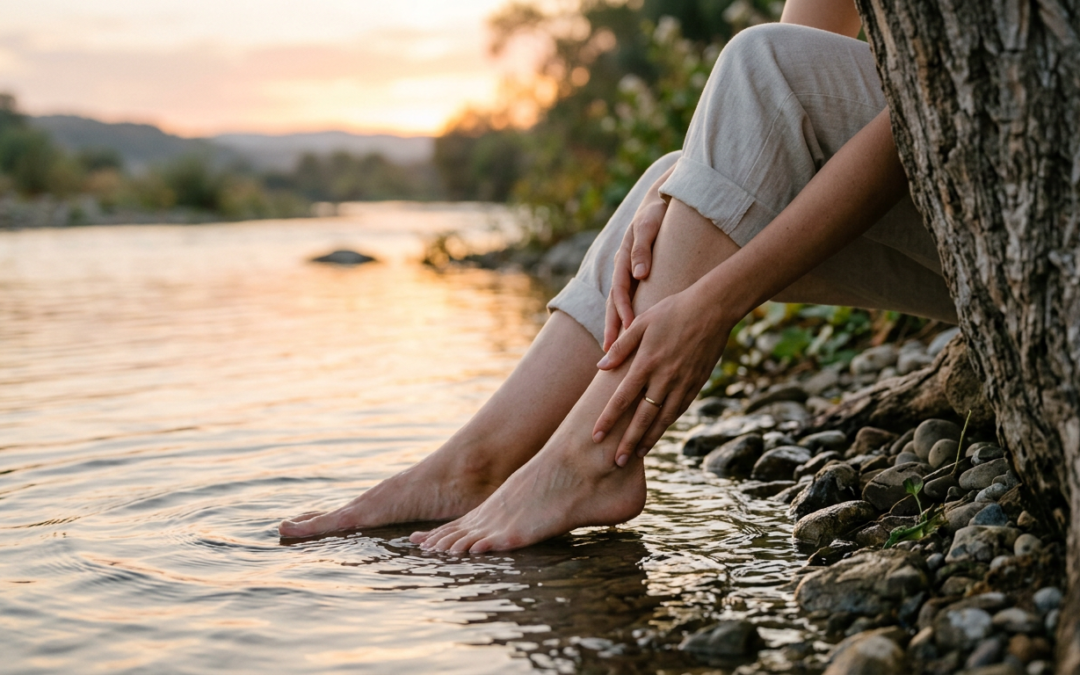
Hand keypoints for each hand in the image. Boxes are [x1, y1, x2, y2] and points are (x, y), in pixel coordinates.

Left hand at [594, 285, 732, 466]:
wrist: (713, 309)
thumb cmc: (672, 311)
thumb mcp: (642, 323)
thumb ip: (621, 347)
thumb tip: (601, 366)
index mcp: (646, 363)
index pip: (622, 400)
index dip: (607, 420)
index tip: (595, 437)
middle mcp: (664, 378)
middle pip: (642, 419)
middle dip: (628, 443)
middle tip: (616, 463)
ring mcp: (683, 383)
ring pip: (663, 419)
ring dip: (649, 439)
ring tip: (637, 455)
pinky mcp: (697, 384)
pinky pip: (679, 409)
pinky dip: (668, 424)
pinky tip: (659, 432)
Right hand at [603, 167, 673, 350]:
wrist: (659, 202)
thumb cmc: (656, 212)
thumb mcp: (649, 224)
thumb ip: (643, 248)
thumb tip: (640, 273)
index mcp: (624, 258)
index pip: (621, 290)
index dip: (624, 310)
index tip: (628, 329)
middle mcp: (622, 268)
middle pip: (614, 303)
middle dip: (612, 328)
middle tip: (610, 353)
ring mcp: (627, 273)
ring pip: (619, 305)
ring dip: (616, 327)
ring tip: (613, 351)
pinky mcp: (636, 277)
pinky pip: (629, 300)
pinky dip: (627, 317)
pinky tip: (629, 334)